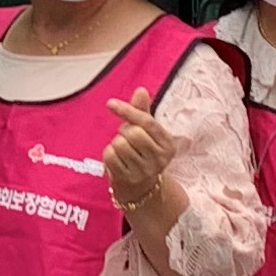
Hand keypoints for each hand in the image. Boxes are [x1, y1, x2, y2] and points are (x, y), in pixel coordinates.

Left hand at [104, 87, 178, 211]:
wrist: (142, 186)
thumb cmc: (143, 150)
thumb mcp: (147, 131)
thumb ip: (142, 111)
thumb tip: (140, 90)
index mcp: (167, 143)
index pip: (146, 122)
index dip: (128, 111)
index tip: (110, 104)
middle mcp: (160, 158)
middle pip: (132, 133)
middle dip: (124, 131)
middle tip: (127, 137)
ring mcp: (144, 171)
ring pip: (120, 144)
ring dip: (116, 143)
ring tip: (124, 149)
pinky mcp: (128, 179)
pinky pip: (110, 157)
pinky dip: (108, 154)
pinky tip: (117, 158)